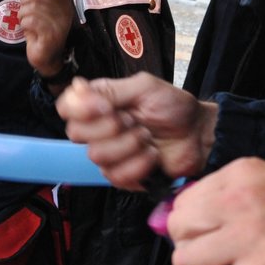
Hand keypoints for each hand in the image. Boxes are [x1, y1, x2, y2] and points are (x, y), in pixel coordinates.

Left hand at [20, 0, 75, 78]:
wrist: (47, 56)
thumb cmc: (41, 29)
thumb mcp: (40, 7)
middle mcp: (66, 9)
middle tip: (24, 10)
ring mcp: (60, 22)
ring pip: (32, 6)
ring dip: (23, 13)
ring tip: (26, 21)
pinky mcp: (51, 35)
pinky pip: (31, 21)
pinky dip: (24, 24)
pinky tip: (28, 29)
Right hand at [56, 73, 215, 188]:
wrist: (198, 134)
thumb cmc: (174, 107)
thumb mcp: (144, 88)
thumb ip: (110, 90)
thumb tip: (77, 88)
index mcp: (100, 103)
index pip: (67, 107)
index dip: (80, 109)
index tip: (106, 107)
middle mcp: (98, 129)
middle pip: (77, 134)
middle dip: (111, 127)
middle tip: (136, 120)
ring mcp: (109, 154)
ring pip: (98, 156)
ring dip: (130, 145)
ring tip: (148, 138)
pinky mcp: (122, 176)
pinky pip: (117, 175)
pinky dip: (139, 164)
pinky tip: (152, 155)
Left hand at [167, 158, 264, 264]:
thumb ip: (248, 194)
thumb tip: (213, 217)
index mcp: (246, 174)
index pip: (187, 200)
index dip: (191, 229)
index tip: (203, 246)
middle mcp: (242, 199)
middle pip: (179, 228)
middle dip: (189, 254)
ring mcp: (251, 236)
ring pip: (186, 262)